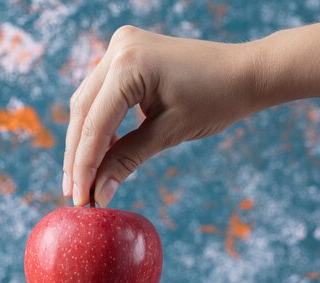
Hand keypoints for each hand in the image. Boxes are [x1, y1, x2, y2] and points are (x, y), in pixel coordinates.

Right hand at [62, 25, 258, 206]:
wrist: (245, 72)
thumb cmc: (217, 100)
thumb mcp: (169, 133)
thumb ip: (127, 160)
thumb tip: (98, 194)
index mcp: (129, 64)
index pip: (94, 124)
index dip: (84, 166)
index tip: (80, 199)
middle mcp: (118, 49)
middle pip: (83, 112)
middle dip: (78, 155)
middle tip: (74, 193)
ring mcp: (120, 47)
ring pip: (87, 103)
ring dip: (84, 141)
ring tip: (83, 179)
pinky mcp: (126, 54)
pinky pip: (102, 94)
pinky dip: (99, 123)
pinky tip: (102, 152)